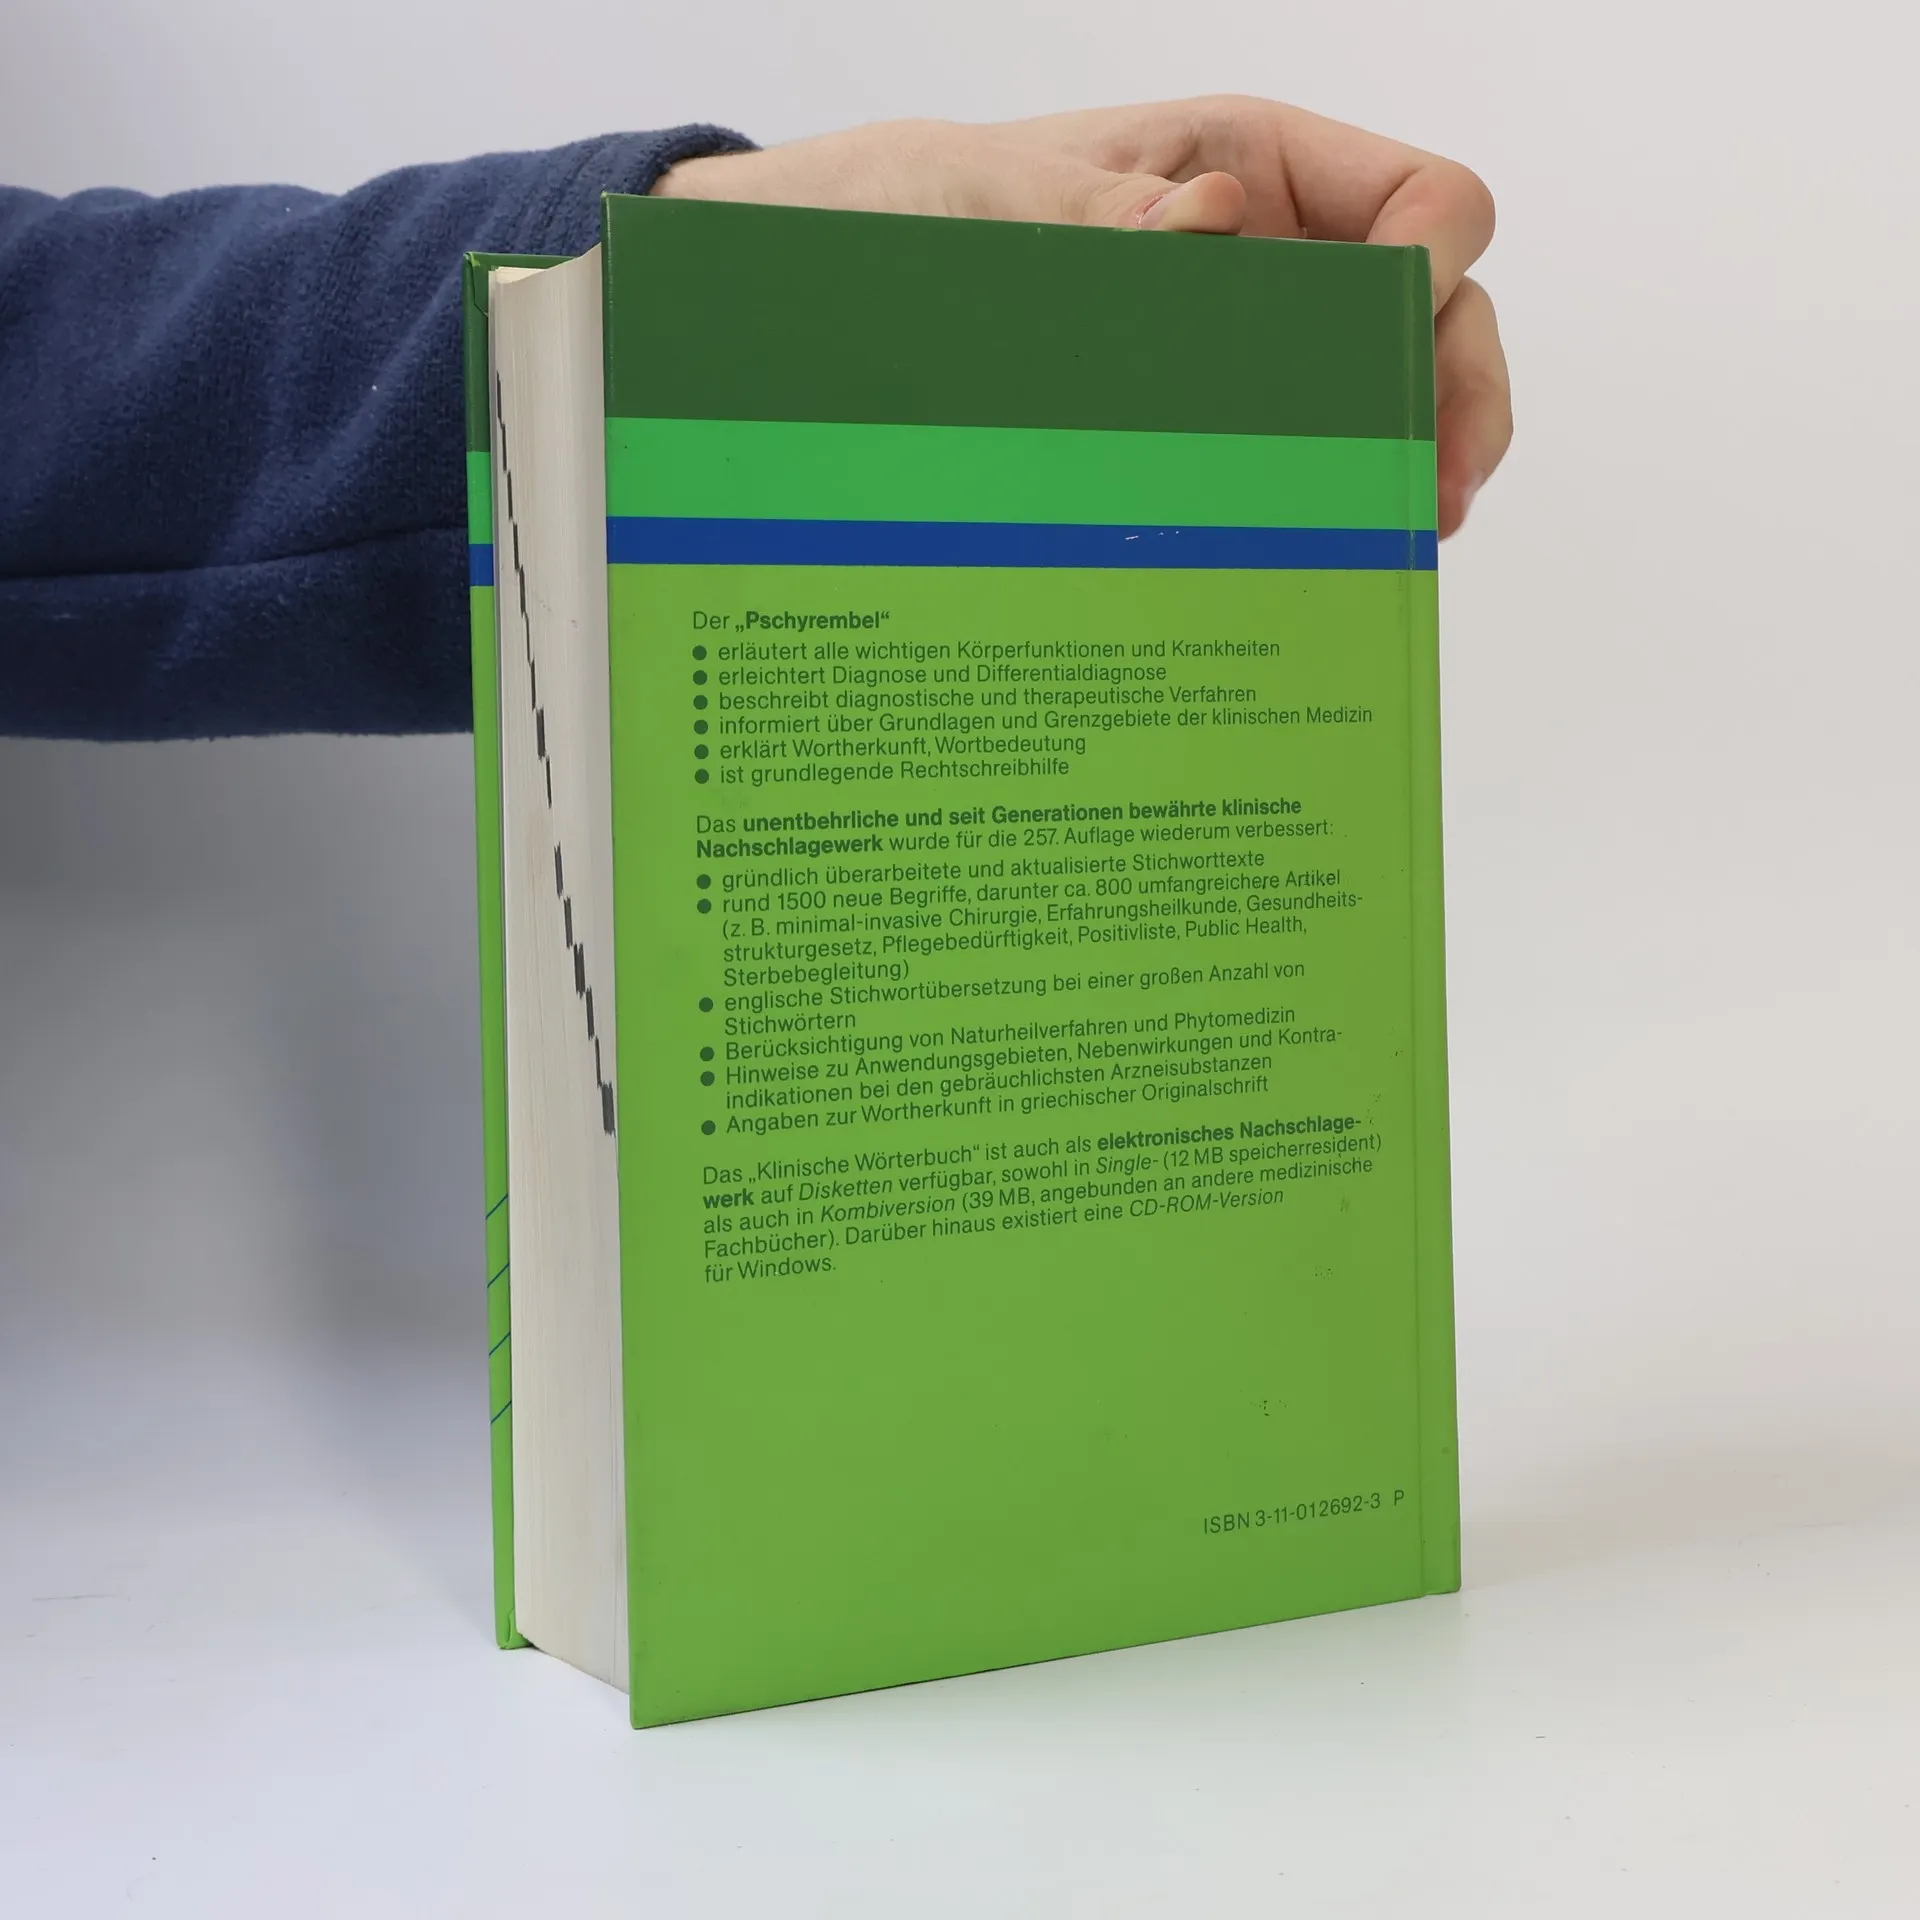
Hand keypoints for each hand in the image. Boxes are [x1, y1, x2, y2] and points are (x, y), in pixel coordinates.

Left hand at [656, 99, 1509, 535]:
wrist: (832, 284)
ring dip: (1401, 458)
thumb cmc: (921, 208)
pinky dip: (1327, 496)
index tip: (1404, 343)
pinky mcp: (1207, 419)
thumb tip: (1218, 224)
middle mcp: (1272, 251)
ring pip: (1375, 393)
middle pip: (1429, 310)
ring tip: (1400, 534)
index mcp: (1253, 163)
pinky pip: (1294, 453)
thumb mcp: (1000, 200)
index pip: (1419, 203)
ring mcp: (1246, 343)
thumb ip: (1104, 217)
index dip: (1438, 269)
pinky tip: (1325, 543)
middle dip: (1447, 393)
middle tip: (1436, 489)